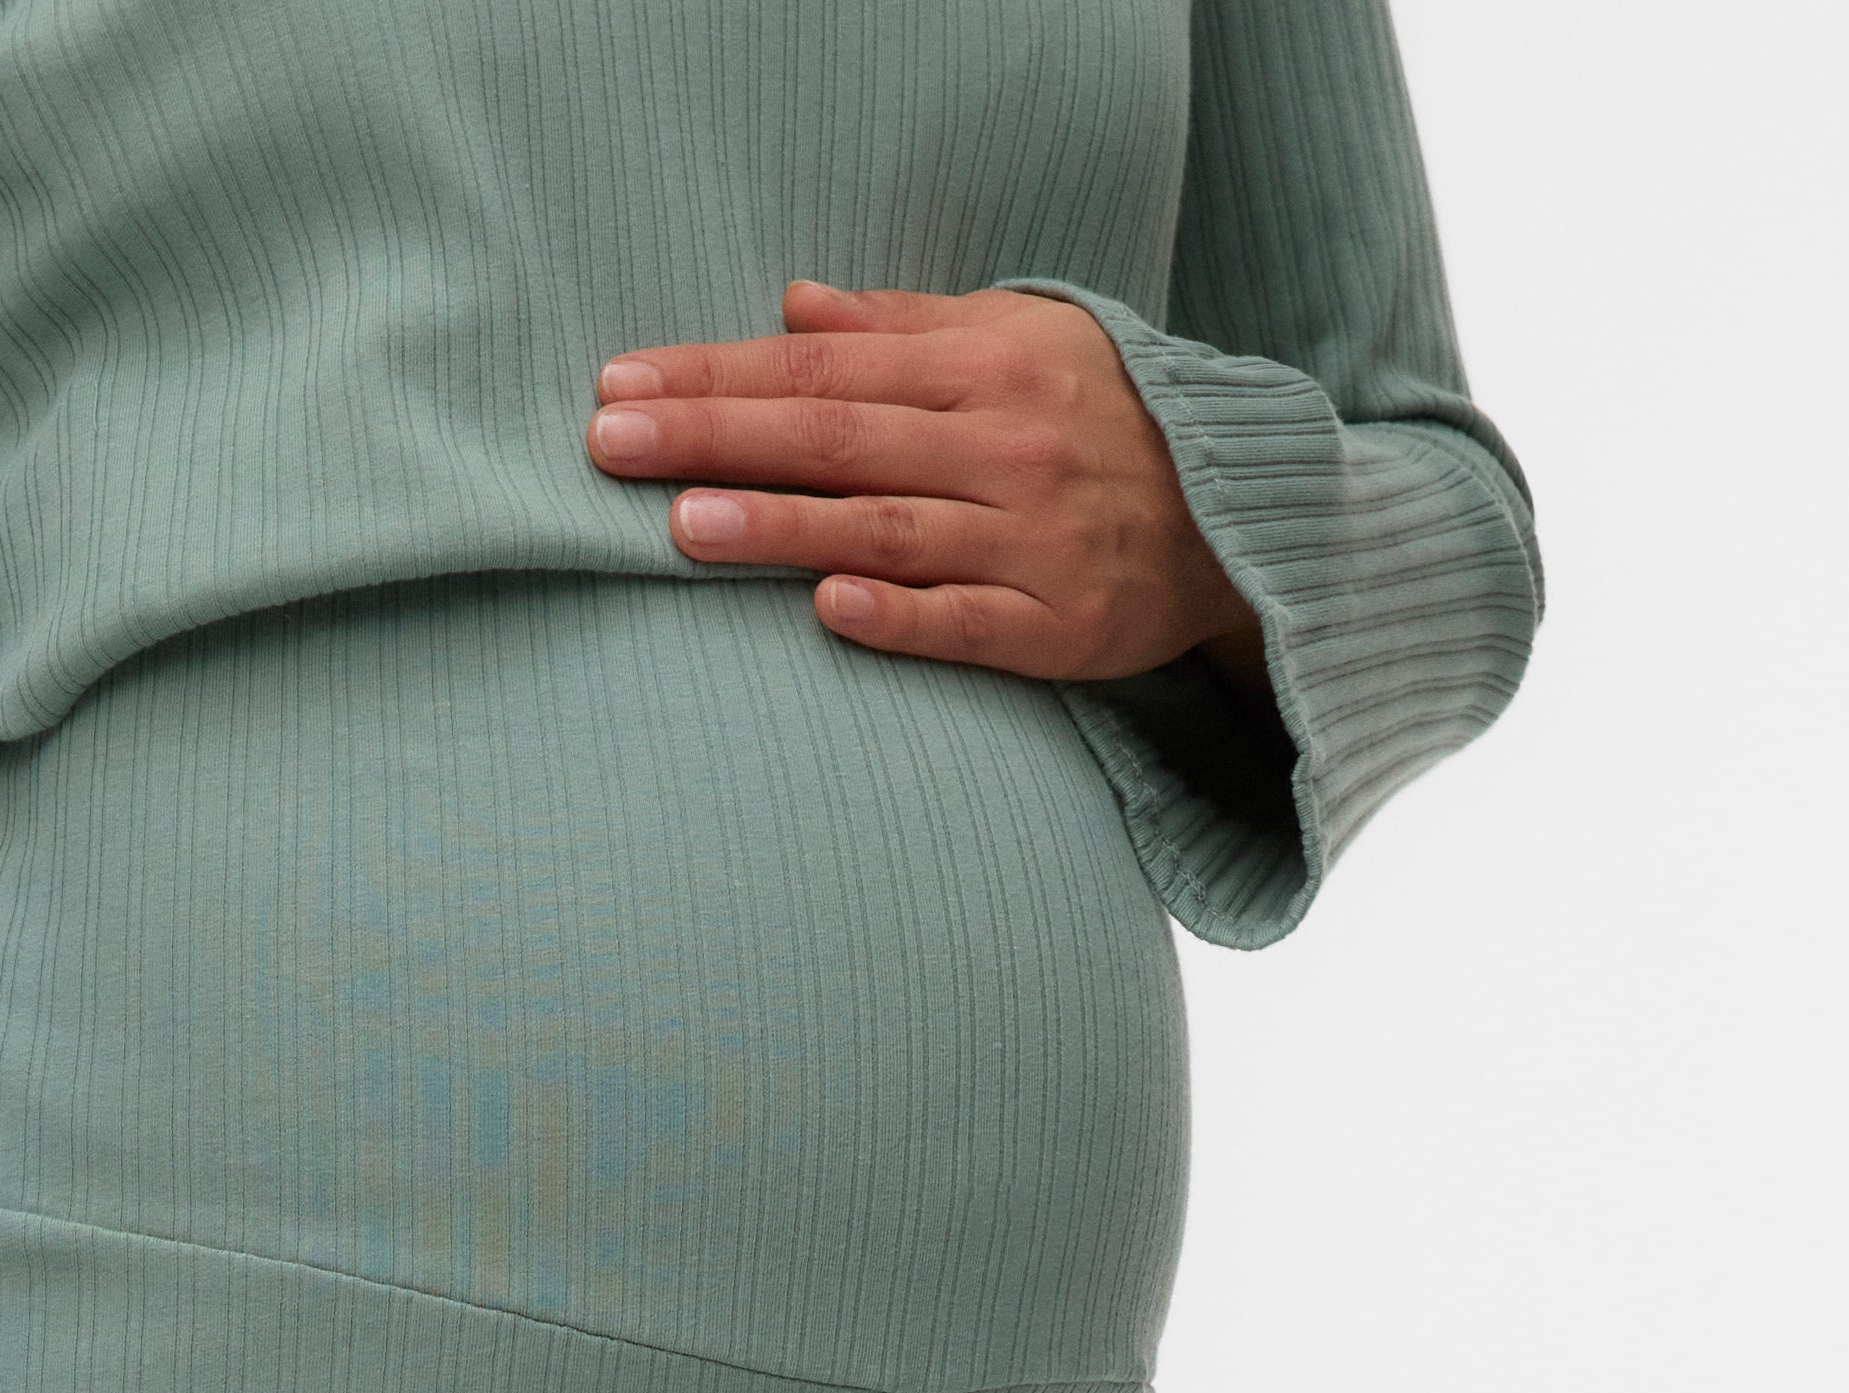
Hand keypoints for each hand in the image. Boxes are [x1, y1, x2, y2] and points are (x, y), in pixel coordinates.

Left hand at [587, 280, 1266, 689]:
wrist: (1238, 514)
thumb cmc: (1101, 420)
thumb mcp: (1016, 340)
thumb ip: (903, 329)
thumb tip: (793, 308)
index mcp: (982, 365)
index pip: (823, 367)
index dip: (718, 374)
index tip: (625, 384)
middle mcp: (1001, 445)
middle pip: (836, 438)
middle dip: (716, 436)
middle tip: (610, 444)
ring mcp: (1028, 540)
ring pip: (886, 528)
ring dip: (781, 527)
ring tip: (681, 526)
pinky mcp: (1056, 628)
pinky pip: (966, 624)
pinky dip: (897, 615)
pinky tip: (824, 608)